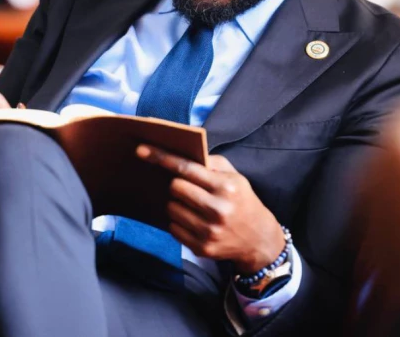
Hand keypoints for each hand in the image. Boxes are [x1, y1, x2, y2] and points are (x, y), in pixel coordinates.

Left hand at [137, 144, 285, 273]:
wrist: (259, 239)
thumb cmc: (243, 201)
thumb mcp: (236, 177)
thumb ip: (212, 163)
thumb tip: (184, 153)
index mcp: (226, 187)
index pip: (186, 168)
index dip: (162, 158)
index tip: (141, 150)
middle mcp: (217, 209)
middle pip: (175, 188)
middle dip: (177, 185)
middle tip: (188, 188)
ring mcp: (208, 231)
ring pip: (172, 209)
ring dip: (177, 204)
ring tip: (193, 206)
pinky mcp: (201, 248)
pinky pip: (173, 228)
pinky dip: (178, 222)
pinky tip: (193, 221)